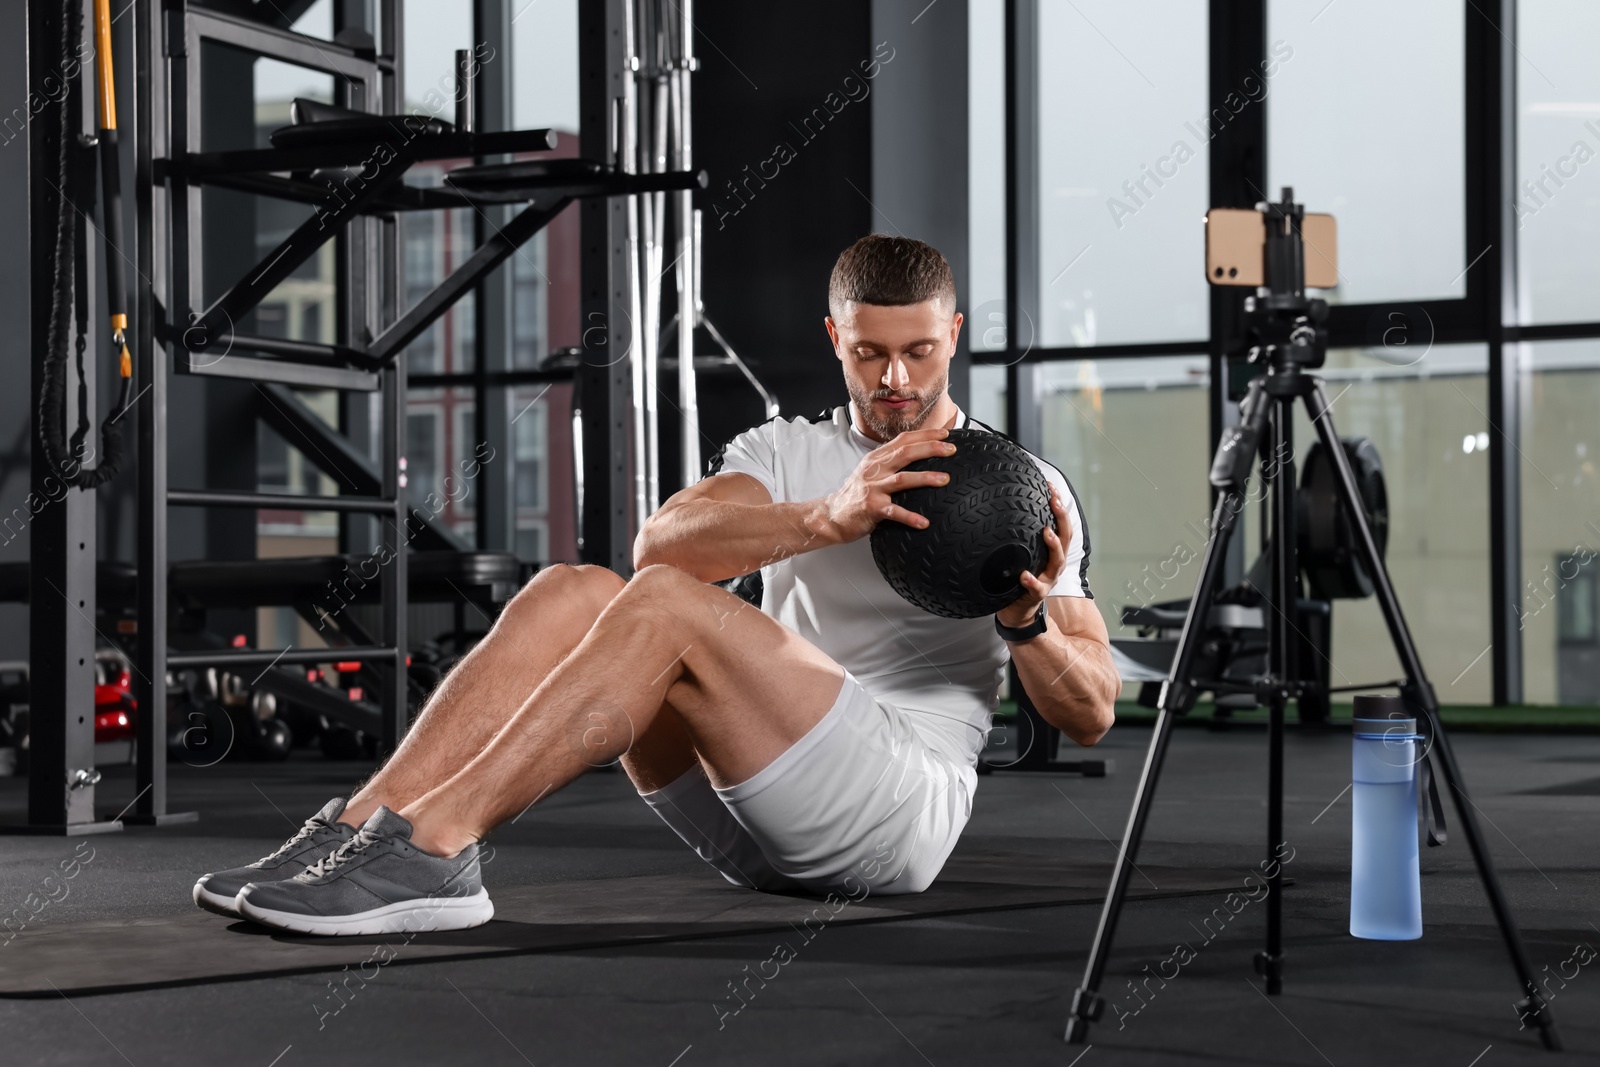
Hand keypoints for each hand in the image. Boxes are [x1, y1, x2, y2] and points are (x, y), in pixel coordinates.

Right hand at [817, 427, 956, 543]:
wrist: (832, 515)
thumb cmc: (857, 494)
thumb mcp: (872, 472)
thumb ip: (891, 462)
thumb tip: (920, 454)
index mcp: (877, 458)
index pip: (903, 440)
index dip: (925, 435)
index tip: (946, 434)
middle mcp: (875, 469)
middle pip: (905, 453)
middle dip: (930, 449)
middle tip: (951, 449)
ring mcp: (872, 488)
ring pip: (902, 479)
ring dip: (925, 478)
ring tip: (944, 479)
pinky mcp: (871, 508)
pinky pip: (893, 512)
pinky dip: (909, 517)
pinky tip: (924, 523)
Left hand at [996, 484, 1069, 628]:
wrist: (1017, 610)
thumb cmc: (1018, 579)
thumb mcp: (1022, 555)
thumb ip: (1019, 538)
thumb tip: (1002, 508)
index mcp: (1052, 553)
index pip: (1061, 525)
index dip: (1059, 507)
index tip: (1051, 488)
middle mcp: (1054, 564)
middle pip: (1065, 538)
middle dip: (1062, 518)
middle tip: (1054, 501)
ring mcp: (1047, 579)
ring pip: (1056, 561)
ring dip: (1053, 545)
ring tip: (1046, 532)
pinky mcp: (1035, 594)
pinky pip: (1036, 587)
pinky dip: (1031, 580)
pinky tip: (1024, 575)